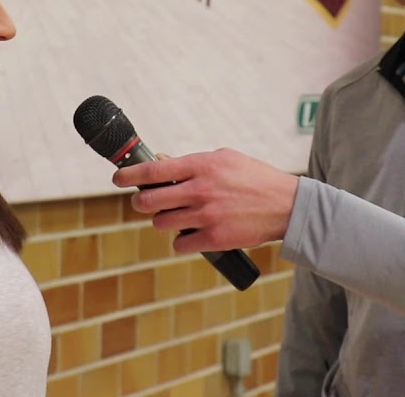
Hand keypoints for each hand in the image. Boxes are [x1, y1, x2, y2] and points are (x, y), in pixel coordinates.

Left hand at [112, 148, 299, 252]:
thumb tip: (160, 163)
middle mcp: (200, 191)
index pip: (153, 171)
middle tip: (145, 202)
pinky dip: (181, 240)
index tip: (118, 179)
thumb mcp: (224, 159)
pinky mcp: (213, 239)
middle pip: (148, 202)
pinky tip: (190, 233)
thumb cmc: (253, 178)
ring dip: (163, 221)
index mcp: (201, 166)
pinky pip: (179, 244)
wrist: (286, 206)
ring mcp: (206, 216)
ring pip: (161, 224)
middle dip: (141, 203)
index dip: (128, 175)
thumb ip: (191, 162)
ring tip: (176, 216)